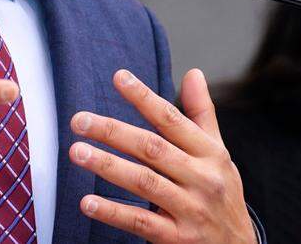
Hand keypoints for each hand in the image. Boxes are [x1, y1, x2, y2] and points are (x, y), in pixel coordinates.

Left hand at [70, 68, 256, 243]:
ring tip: (77, 152)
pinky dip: (113, 212)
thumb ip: (202, 114)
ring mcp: (190, 209)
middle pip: (152, 148)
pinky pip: (141, 223)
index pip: (172, 120)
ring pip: (144, 182)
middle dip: (114, 132)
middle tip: (79, 120)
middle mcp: (202, 178)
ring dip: (107, 166)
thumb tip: (193, 72)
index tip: (119, 78)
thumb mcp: (219, 153)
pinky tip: (88, 202)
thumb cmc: (223, 194)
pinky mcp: (178, 239)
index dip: (145, 98)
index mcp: (210, 153)